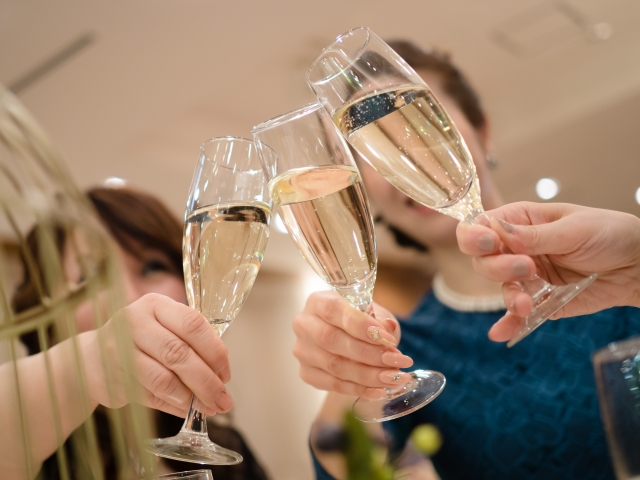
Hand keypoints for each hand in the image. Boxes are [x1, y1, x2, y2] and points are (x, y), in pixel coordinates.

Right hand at [81, 293, 232, 416]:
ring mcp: (118, 350)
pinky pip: (149, 394)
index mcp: (155, 305)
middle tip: (223, 399)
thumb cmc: (139, 342)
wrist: (90, 358)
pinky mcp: (110, 377)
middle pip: (179, 353)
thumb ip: (190, 343)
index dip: (215, 351)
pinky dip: (173, 404)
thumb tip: (221, 375)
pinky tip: (187, 409)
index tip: (226, 373)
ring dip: (191, 397)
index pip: (193, 324)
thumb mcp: (162, 329)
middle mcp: (134, 322)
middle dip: (207, 380)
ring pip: (164, 378)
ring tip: (209, 407)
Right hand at [292, 291, 413, 397]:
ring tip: (394, 377)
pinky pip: (333, 384)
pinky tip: (380, 390)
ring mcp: (303, 351)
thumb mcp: (372, 311)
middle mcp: (304, 325)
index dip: (361, 325)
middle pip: (332, 340)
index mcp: (317, 301)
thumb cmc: (358, 319)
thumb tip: (389, 328)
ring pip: (334, 365)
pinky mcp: (307, 373)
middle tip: (396, 360)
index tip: (387, 339)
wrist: (345, 334)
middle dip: (368, 353)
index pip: (334, 310)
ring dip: (368, 375)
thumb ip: (379, 319)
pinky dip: (359, 389)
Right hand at [457, 202, 639, 340]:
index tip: (489, 244)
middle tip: (528, 267)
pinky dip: (508, 323)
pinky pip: (518, 313)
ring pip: (500, 287)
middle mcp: (516, 248)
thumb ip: (534, 235)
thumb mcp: (573, 229)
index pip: (481, 226)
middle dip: (498, 267)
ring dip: (508, 295)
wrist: (638, 266)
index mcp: (520, 221)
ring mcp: (527, 276)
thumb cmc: (609, 233)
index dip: (475, 235)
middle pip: (483, 260)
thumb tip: (497, 232)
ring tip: (526, 303)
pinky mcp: (540, 300)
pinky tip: (500, 333)